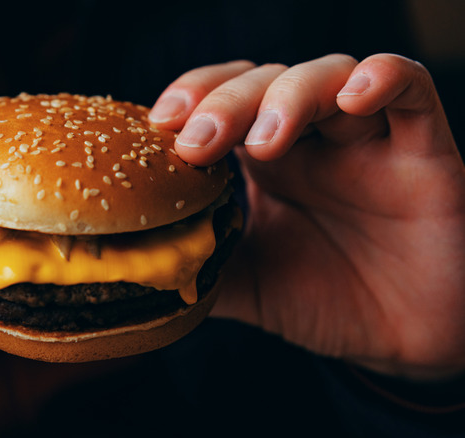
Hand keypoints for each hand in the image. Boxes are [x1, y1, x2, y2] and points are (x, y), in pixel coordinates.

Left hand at [150, 54, 464, 380]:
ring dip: (287, 95)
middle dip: (225, 102)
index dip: (190, 99)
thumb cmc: (326, 301)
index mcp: (266, 161)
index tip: (156, 125)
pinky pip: (411, 90)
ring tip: (262, 141)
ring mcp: (367, 139)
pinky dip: (383, 78)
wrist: (405, 340)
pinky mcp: (425, 150)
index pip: (221, 100)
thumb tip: (129, 267)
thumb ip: (198, 267)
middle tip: (197, 143)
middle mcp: (312, 139)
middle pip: (264, 82)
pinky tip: (353, 96)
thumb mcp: (248, 284)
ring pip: (328, 74)